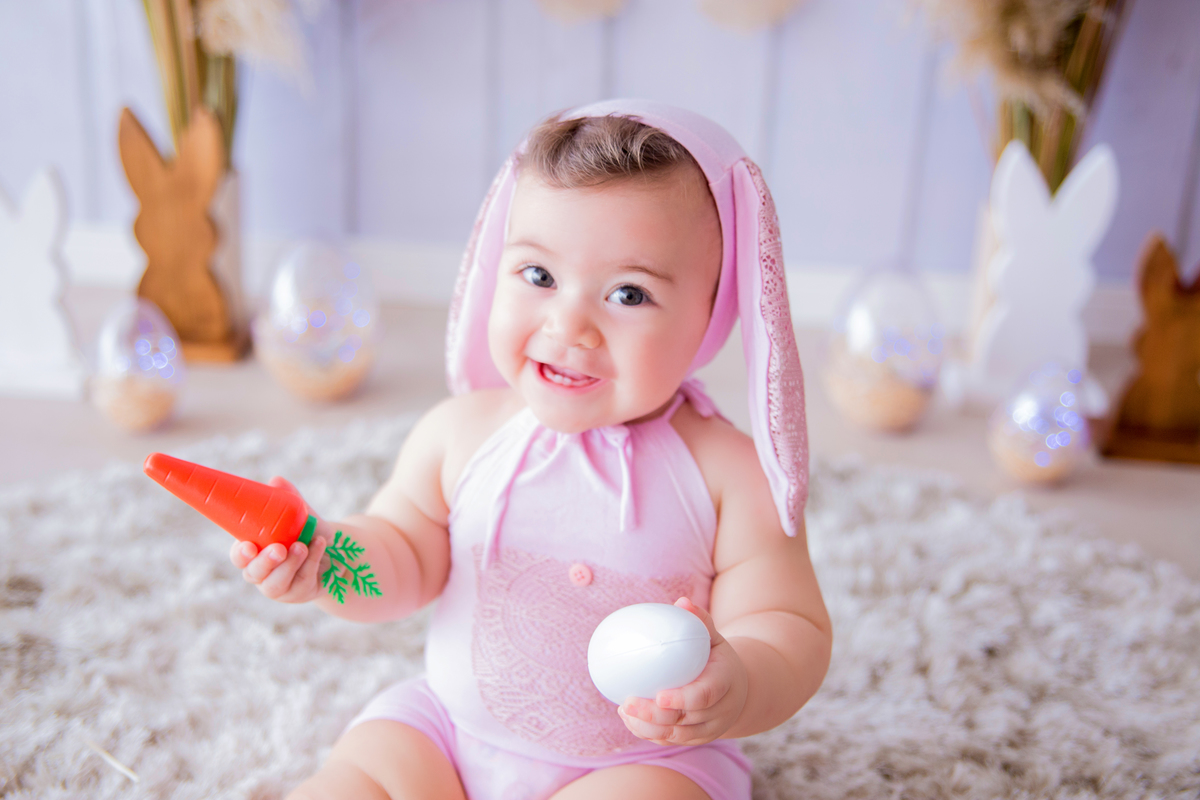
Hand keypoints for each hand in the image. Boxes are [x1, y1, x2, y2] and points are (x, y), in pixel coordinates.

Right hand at [228, 476, 330, 602]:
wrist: (337, 551)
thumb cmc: (309, 532)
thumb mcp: (301, 515)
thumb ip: (288, 500)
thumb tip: (276, 481)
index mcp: (254, 552)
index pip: (239, 557)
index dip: (240, 554)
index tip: (248, 546)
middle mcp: (262, 573)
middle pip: (253, 573)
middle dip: (265, 562)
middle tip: (279, 548)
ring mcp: (279, 587)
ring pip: (275, 583)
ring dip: (289, 564)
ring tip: (303, 546)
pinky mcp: (299, 593)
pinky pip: (302, 581)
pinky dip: (311, 561)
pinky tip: (320, 544)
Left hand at [617, 597, 748, 745]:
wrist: (739, 691)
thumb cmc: (718, 658)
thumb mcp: (715, 638)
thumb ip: (700, 621)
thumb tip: (681, 602)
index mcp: (725, 684)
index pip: (704, 695)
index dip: (682, 699)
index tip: (659, 695)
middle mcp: (719, 712)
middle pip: (685, 719)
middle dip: (654, 715)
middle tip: (628, 702)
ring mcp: (708, 729)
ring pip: (675, 735)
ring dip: (647, 726)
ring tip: (623, 709)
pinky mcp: (696, 739)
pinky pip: (670, 739)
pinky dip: (648, 732)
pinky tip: (629, 718)